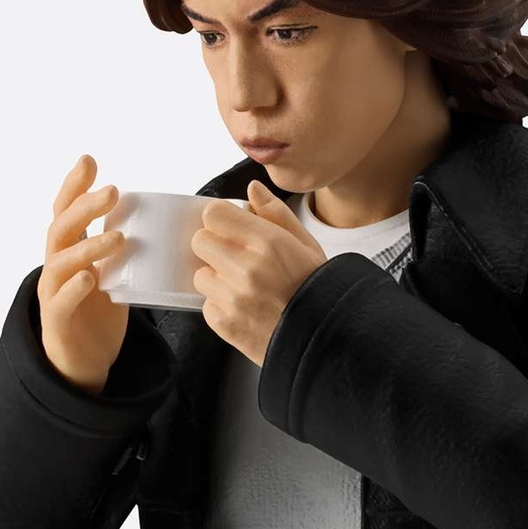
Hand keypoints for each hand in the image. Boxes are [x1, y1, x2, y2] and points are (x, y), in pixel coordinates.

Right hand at [37, 155, 127, 394]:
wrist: (85, 363)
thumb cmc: (101, 312)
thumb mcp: (117, 272)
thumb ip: (128, 246)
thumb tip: (169, 219)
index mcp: (70, 250)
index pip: (66, 211)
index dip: (74, 185)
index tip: (90, 160)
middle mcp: (56, 266)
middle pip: (60, 228)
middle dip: (84, 206)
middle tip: (113, 190)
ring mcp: (53, 293)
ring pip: (60, 262)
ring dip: (88, 246)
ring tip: (119, 237)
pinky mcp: (58, 322)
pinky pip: (60, 302)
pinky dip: (74, 289)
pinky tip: (90, 279)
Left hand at [190, 180, 326, 366]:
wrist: (327, 338)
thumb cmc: (319, 289)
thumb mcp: (306, 244)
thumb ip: (275, 213)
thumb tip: (252, 189)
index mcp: (268, 242)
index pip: (213, 214)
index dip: (220, 219)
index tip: (231, 228)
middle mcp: (247, 268)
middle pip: (200, 240)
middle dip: (215, 246)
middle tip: (238, 258)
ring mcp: (234, 298)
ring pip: (200, 274)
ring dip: (217, 278)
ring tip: (245, 286)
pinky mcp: (226, 324)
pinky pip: (207, 305)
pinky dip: (221, 306)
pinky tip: (246, 307)